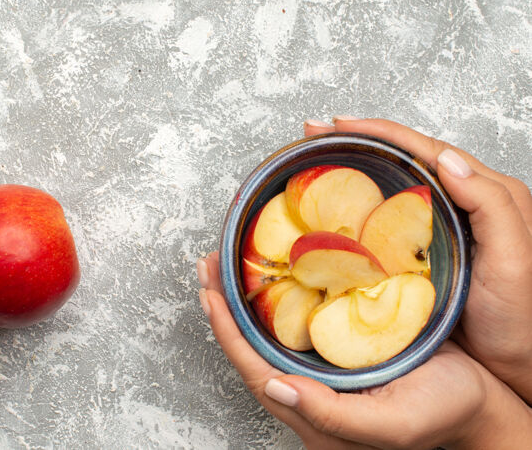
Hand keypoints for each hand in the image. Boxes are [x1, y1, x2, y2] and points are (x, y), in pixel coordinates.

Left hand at [197, 252, 531, 448]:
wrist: (481, 401)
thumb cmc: (442, 413)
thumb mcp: (390, 423)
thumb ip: (331, 414)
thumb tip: (274, 388)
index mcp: (313, 413)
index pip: (253, 369)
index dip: (227, 331)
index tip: (209, 293)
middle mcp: (309, 390)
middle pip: (251, 347)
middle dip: (224, 307)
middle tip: (208, 267)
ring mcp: (321, 369)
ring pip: (268, 334)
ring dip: (243, 298)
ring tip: (225, 265)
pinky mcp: (337, 348)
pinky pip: (294, 323)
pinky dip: (275, 297)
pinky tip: (271, 274)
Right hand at [304, 117, 531, 402]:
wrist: (513, 367)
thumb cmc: (518, 319)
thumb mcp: (514, 260)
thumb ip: (490, 205)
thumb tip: (446, 158)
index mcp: (484, 194)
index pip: (424, 149)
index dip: (380, 133)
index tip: (340, 124)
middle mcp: (460, 202)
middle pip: (404, 156)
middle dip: (359, 139)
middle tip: (317, 131)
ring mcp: (438, 226)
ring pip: (394, 181)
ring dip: (356, 164)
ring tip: (319, 155)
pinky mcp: (422, 250)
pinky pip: (388, 214)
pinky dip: (361, 200)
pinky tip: (338, 203)